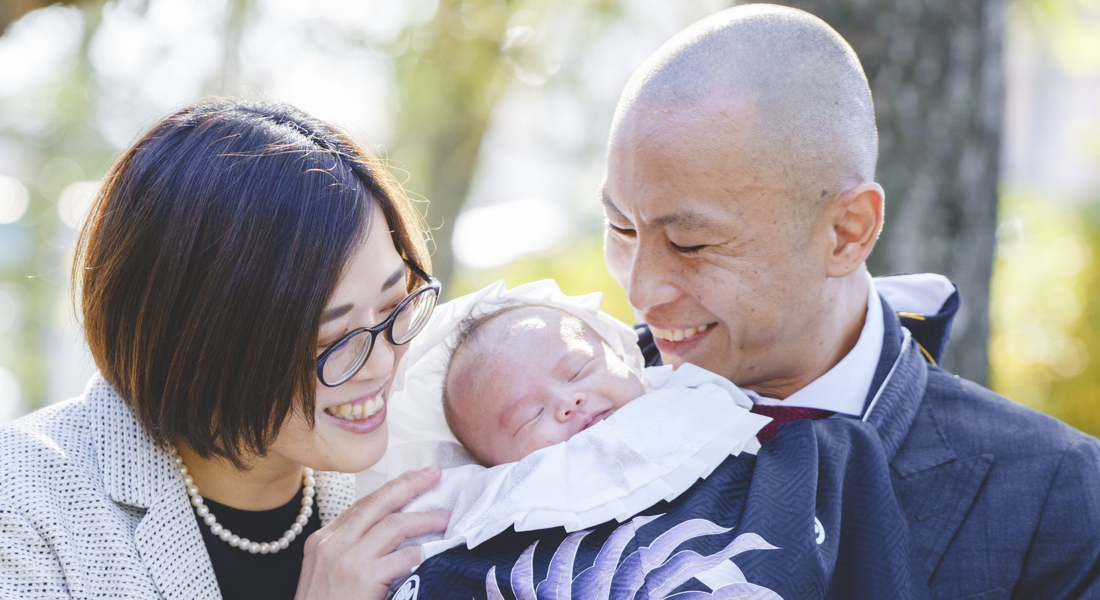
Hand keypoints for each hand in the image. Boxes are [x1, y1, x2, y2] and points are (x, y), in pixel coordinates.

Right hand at [295, 465, 448, 599]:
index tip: (413, 479)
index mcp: (323, 539)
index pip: (362, 505)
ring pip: (396, 525)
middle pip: (379, 503)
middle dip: (410, 484)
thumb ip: (350, 547)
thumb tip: (388, 530)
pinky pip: (404, 557)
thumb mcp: (325, 570)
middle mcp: (334, 543)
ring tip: (445, 518)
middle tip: (433, 474)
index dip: (392, 489)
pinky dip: (423, 552)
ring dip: (426, 519)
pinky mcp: (365, 579)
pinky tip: (435, 552)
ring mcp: (349, 560)